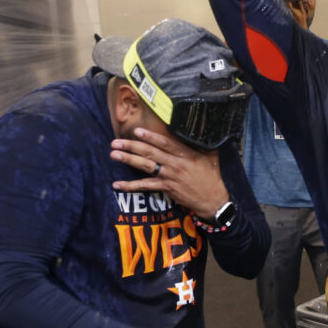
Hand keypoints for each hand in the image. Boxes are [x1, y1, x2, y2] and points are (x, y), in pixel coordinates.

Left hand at [110, 127, 228, 218]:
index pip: (165, 143)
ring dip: (129, 160)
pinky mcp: (166, 189)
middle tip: (116, 142)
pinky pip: (145, 186)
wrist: (213, 199)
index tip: (137, 130)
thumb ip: (203, 142)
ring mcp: (170, 177)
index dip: (150, 137)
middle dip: (132, 146)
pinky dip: (131, 185)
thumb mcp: (211, 156)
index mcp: (186, 154)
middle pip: (151, 153)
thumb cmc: (212, 176)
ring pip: (146, 166)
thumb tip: (202, 127)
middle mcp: (176, 164)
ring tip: (114, 154)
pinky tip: (117, 184)